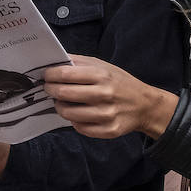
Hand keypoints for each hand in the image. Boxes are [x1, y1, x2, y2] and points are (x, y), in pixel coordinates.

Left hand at [43, 54, 177, 139]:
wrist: (144, 104)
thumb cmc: (118, 82)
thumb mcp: (102, 65)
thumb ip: (78, 62)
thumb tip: (52, 60)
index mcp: (101, 75)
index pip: (65, 74)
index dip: (50, 75)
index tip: (46, 76)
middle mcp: (104, 94)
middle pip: (64, 94)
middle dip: (51, 90)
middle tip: (49, 89)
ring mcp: (107, 114)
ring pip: (69, 114)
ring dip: (60, 107)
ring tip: (61, 103)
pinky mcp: (109, 130)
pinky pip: (80, 128)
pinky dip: (74, 121)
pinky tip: (77, 114)